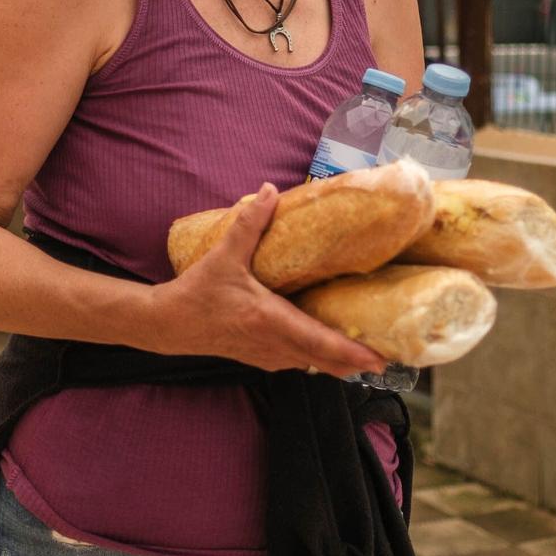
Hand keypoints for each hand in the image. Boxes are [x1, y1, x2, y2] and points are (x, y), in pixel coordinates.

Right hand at [147, 184, 385, 377]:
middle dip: (356, 361)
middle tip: (388, 356)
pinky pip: (298, 363)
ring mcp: (267, 356)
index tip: (380, 358)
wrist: (168, 325)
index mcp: (269, 320)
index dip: (352, 352)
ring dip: (339, 362)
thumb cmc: (197, 293)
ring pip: (312, 365)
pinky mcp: (259, 359)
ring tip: (367, 354)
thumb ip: (250, 224)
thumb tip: (271, 190)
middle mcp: (273, 345)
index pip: (319, 343)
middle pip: (325, 362)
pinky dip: (318, 360)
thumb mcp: (224, 256)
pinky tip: (328, 351)